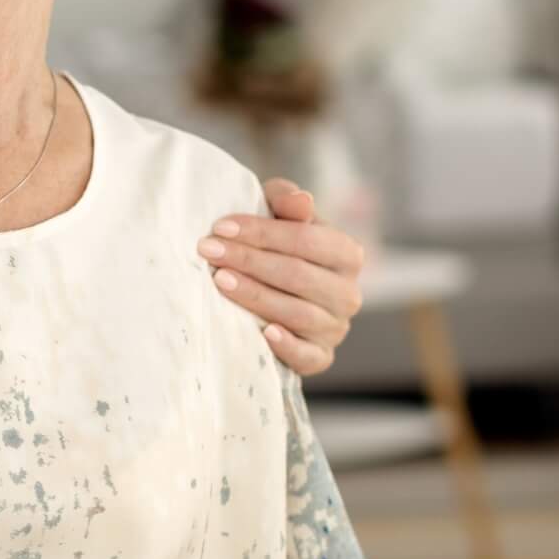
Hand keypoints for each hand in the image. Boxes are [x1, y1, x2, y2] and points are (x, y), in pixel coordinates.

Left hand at [199, 179, 367, 375]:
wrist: (273, 293)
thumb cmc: (276, 247)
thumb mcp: (279, 216)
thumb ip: (286, 201)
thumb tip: (301, 200)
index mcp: (347, 254)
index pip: (306, 240)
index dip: (262, 232)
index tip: (220, 227)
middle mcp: (348, 293)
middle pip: (298, 275)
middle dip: (249, 261)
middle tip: (209, 252)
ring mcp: (336, 328)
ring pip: (297, 313)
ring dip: (255, 296)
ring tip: (219, 281)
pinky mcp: (321, 358)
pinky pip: (307, 356)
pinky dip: (286, 346)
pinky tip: (263, 333)